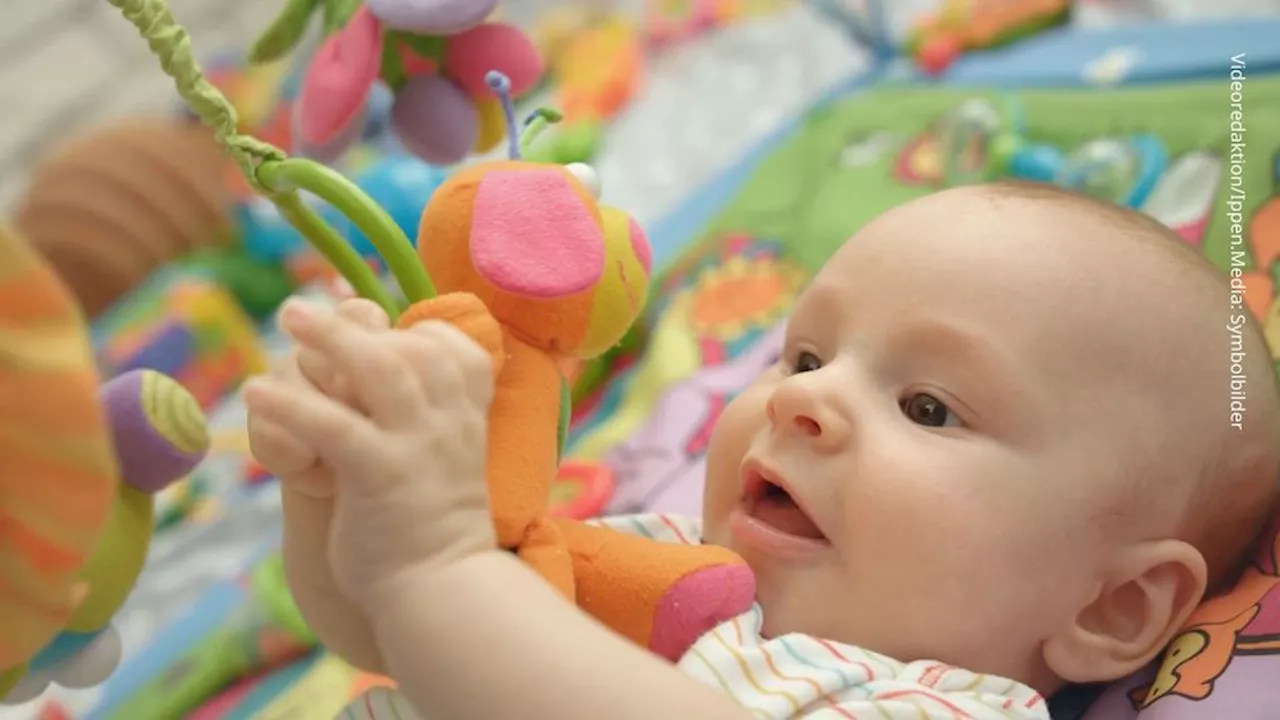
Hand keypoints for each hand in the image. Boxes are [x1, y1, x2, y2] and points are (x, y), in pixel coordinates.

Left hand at [243, 302, 497, 610]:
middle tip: (299, 309)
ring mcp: (419, 446)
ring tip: (286, 317)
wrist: (442, 592)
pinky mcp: (381, 477)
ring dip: (329, 338)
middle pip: (408, 347)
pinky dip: (292, 406)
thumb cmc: (428, 527)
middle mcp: (447, 422)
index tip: (375, 326)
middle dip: (353, 321)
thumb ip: (419, 416)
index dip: (408, 332)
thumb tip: (374, 371)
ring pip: (379, 370)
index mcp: (465, 416)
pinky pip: (335, 428)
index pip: (449, 347)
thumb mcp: (439, 459)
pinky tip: (253, 394)